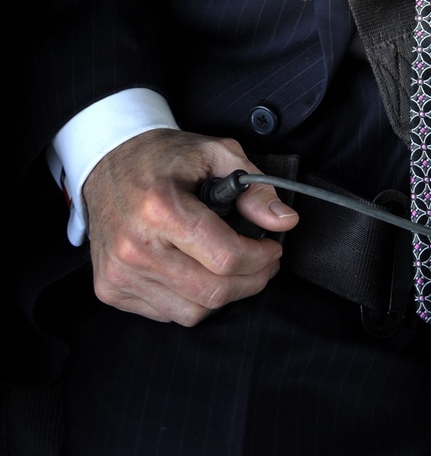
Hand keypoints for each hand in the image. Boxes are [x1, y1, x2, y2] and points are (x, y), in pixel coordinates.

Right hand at [83, 128, 297, 324]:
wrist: (109, 160)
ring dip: (223, 294)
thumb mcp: (218, 153)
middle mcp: (135, 246)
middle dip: (252, 280)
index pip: (226, 258)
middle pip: (212, 292)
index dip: (262, 258)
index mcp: (161, 208)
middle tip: (264, 262)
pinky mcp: (110, 288)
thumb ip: (255, 188)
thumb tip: (284, 221)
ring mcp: (119, 273)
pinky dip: (191, 299)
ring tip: (233, 266)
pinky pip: (166, 314)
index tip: (273, 247)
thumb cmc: (164, 156)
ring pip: (192, 312)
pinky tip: (197, 271)